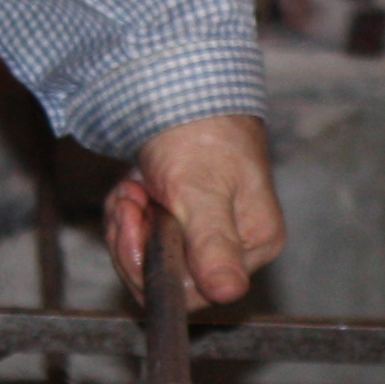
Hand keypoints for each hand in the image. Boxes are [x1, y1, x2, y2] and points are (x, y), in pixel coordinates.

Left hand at [104, 113, 286, 308]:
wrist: (185, 91)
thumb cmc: (202, 134)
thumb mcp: (202, 191)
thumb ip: (213, 243)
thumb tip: (229, 291)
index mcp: (256, 243)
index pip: (195, 291)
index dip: (154, 266)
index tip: (135, 222)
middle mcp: (237, 246)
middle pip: (169, 277)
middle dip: (136, 241)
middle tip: (131, 198)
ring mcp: (209, 234)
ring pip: (150, 260)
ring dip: (128, 225)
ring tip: (133, 188)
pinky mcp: (184, 223)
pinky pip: (145, 241)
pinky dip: (129, 216)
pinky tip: (134, 187)